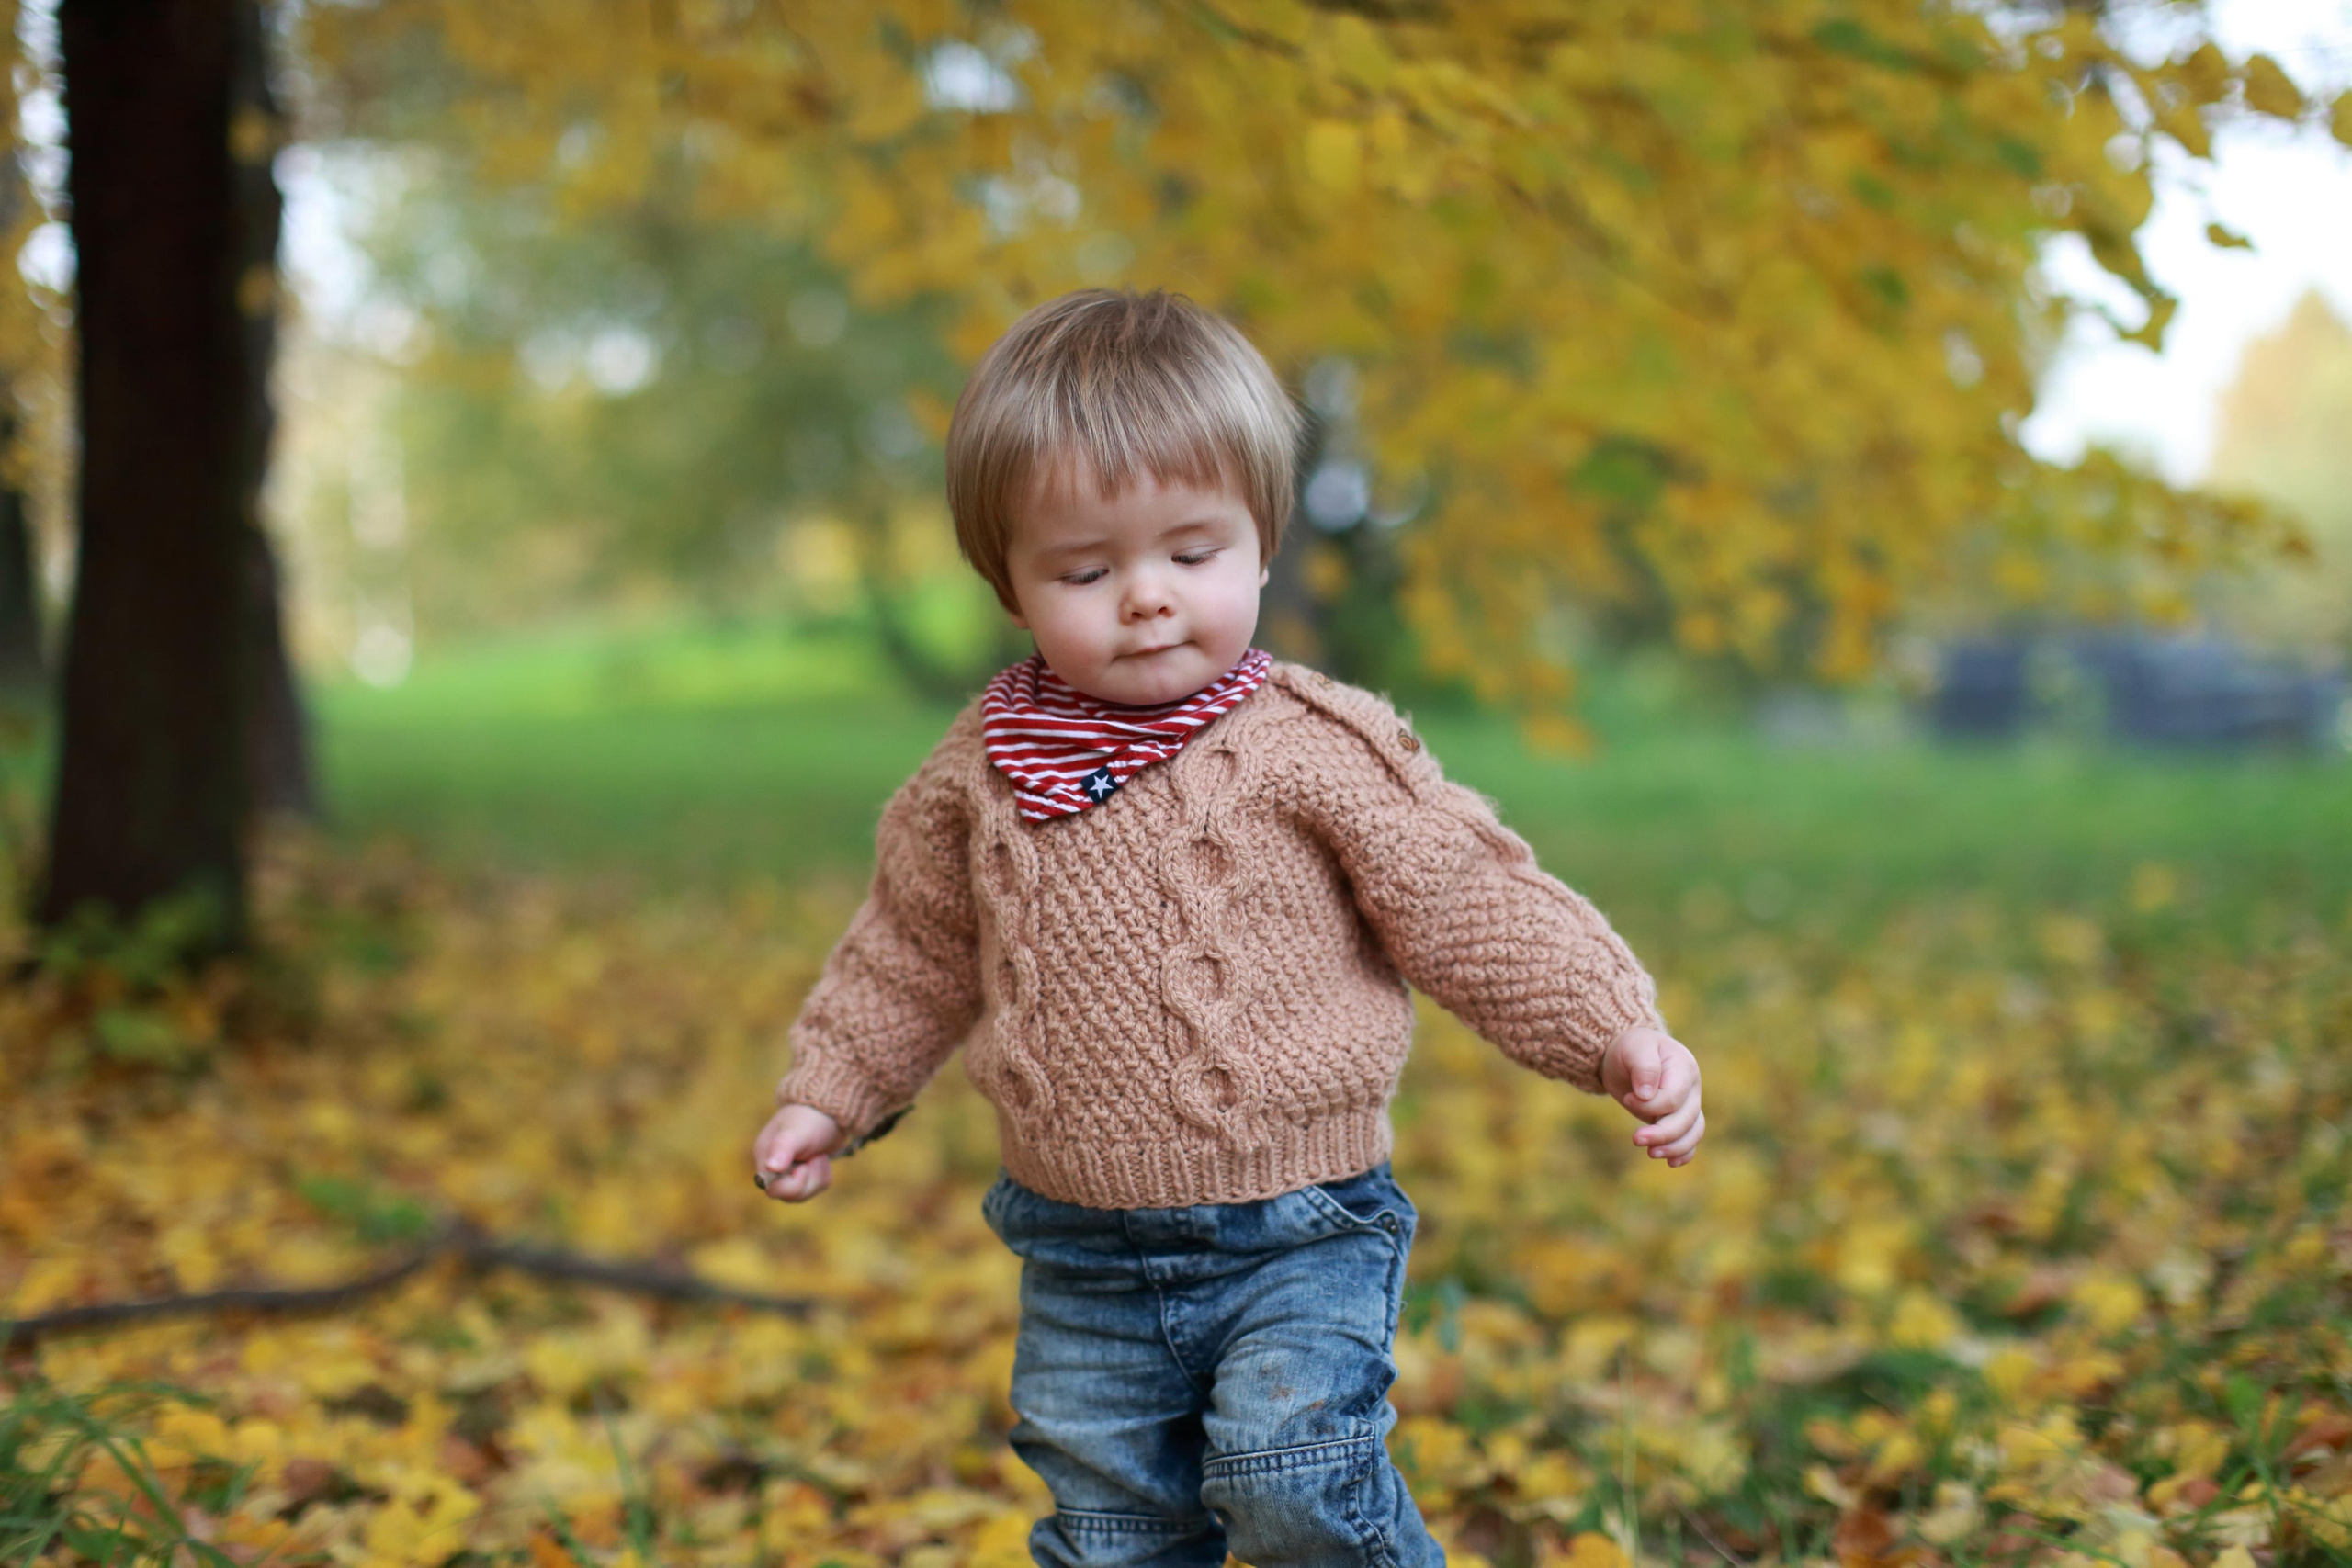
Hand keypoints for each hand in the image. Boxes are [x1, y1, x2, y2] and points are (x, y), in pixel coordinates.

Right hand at [752, 1103, 844, 1201]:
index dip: (791, 1184)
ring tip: (818, 1156)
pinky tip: (822, 1158)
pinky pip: (814, 1188)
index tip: (803, 1167)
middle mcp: (773, 1167)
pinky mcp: (804, 1173)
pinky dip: (823, 1175)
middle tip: (815, 1158)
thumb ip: (783, 1148)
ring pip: (802, 1194)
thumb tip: (770, 1167)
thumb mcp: (796, 1132)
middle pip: (788, 1195)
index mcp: (765, 1156)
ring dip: (817, 1177)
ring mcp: (789, 1171)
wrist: (830, 1109)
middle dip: (808, 1180)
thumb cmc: (810, 1117)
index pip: (772, 1189)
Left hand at [1601, 1025, 1703, 1165]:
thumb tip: (1647, 1094)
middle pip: (1685, 1120)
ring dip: (1673, 1147)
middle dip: (1661, 1134)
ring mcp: (1688, 1105)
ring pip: (1692, 1133)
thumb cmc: (1632, 1048)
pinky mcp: (1679, 1118)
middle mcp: (1692, 1088)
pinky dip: (1683, 1152)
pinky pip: (1690, 1139)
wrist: (1629, 1055)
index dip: (1650, 1106)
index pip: (1674, 1099)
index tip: (1628, 1098)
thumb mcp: (1634, 1048)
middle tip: (1635, 1139)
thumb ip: (1643, 1067)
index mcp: (1685, 1067)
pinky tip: (1671, 1162)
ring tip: (1651, 1153)